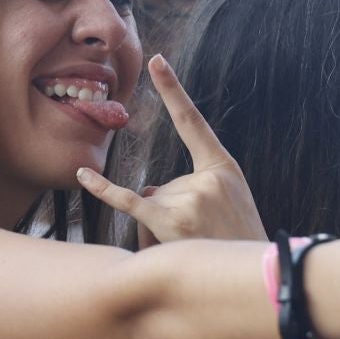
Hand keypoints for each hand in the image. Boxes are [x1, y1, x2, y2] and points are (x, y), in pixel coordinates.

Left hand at [76, 56, 263, 246]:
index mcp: (223, 166)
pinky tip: (82, 174)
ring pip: (150, 207)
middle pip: (162, 187)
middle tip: (203, 239)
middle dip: (170, 215)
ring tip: (195, 250)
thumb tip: (145, 191)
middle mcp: (205, 177)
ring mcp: (189, 198)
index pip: (192, 121)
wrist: (257, 278)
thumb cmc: (238, 242)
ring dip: (161, 232)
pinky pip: (128, 201)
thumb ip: (186, 189)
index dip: (173, 90)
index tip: (156, 60)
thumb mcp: (226, 203)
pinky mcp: (169, 221)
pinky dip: (104, 188)